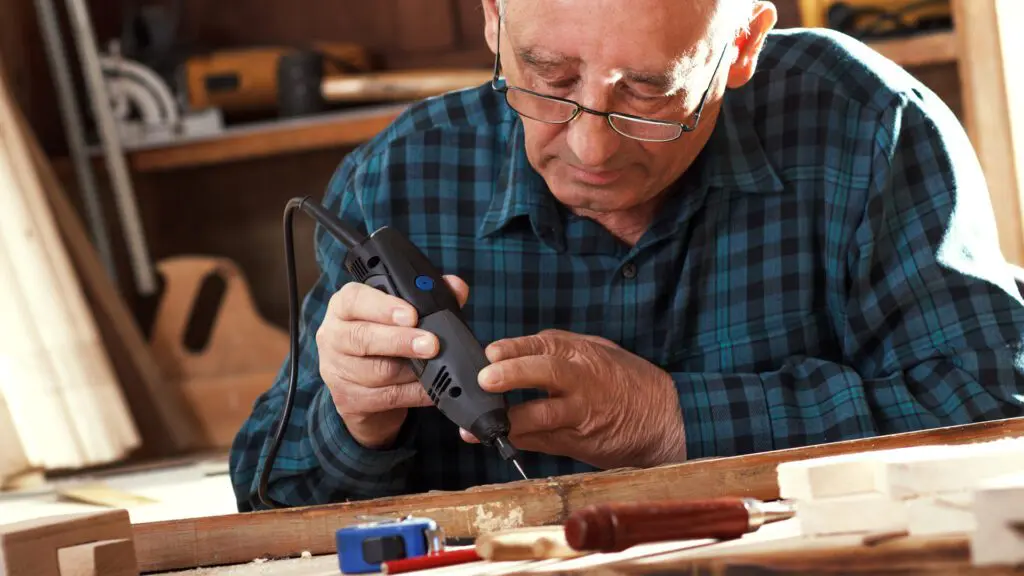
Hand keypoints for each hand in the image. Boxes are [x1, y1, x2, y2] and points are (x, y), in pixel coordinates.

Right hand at [316, 275, 468, 448]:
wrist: (363, 388)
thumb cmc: (384, 342)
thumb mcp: (399, 316)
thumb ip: (428, 299)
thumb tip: (457, 287)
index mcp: (344, 308)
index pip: (354, 300)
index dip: (383, 306)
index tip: (411, 314)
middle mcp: (334, 336)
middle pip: (362, 337)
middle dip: (401, 340)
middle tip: (431, 344)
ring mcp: (337, 371)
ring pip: (377, 371)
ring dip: (412, 371)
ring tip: (436, 367)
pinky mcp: (348, 400)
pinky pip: (386, 397)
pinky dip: (414, 394)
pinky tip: (431, 390)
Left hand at [461, 329, 685, 468]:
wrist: (662, 419)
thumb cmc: (625, 380)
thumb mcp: (598, 351)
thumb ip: (560, 348)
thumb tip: (518, 348)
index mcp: (584, 354)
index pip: (544, 345)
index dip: (515, 348)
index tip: (490, 352)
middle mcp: (582, 382)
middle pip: (545, 373)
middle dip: (512, 374)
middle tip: (485, 379)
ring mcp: (581, 414)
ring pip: (542, 416)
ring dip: (509, 420)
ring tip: (481, 425)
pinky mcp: (579, 442)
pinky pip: (544, 442)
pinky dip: (519, 440)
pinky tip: (498, 438)